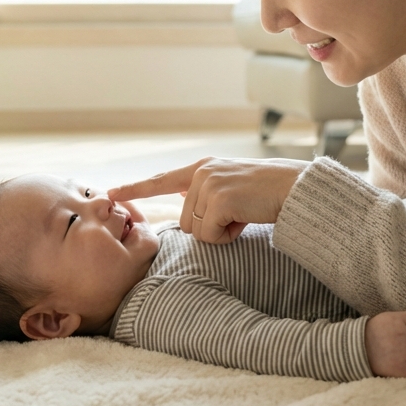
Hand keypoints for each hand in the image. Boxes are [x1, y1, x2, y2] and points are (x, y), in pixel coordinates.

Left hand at [109, 156, 307, 244]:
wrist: (295, 189)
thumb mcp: (232, 188)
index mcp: (202, 168)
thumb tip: (189, 218)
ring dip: (220, 233)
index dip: (135, 189)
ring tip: (243, 215)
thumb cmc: (268, 194)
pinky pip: (210, 236)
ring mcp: (208, 184)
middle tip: (238, 215)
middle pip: (185, 222)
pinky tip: (245, 220)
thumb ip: (207, 196)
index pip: (161, 180)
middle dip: (210, 228)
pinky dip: (228, 236)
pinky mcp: (218, 200)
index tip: (110, 193)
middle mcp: (201, 172)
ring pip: (196, 231)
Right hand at [365, 311, 405, 377]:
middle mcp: (399, 334)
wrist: (355, 351)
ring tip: (404, 356)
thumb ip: (404, 320)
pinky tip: (403, 366)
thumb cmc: (375, 334)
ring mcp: (399, 352)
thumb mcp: (387, 319)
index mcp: (395, 320)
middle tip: (404, 345)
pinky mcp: (398, 368)